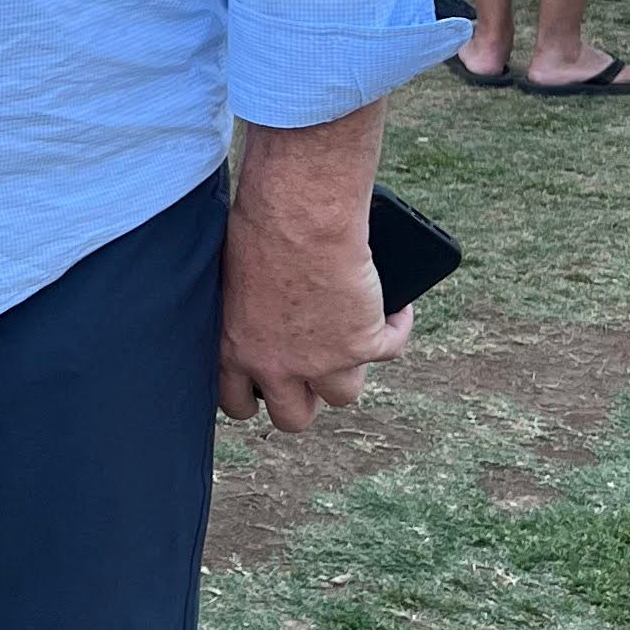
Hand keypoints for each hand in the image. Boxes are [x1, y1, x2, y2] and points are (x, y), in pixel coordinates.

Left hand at [217, 120, 406, 432]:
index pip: (237, 401)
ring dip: (351, 370)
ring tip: (355, 339)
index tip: (268, 382)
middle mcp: (274, 366)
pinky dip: (396, 327)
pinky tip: (395, 308)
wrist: (299, 213)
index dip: (256, 396)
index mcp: (233, 349)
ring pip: (344, 394)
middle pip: (292, 416)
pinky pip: (390, 347)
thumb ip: (244, 307)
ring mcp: (321, 362)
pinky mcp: (362, 343)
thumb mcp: (234, 276)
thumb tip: (264, 310)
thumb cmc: (258, 224)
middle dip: (305, 398)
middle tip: (314, 368)